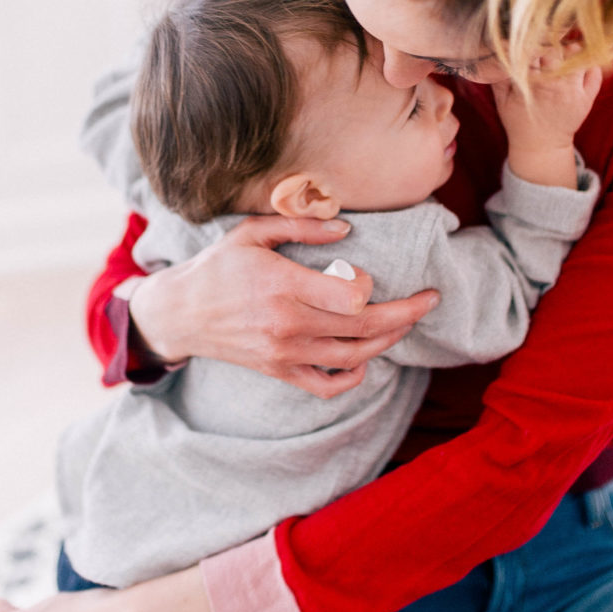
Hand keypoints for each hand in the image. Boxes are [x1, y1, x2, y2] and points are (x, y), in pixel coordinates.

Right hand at [128, 214, 437, 398]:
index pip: (350, 295)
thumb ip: (301, 226)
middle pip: (363, 326)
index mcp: (283, 285)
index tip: (368, 273)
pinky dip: (354, 376)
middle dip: (406, 313)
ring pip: (354, 356)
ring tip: (405, 322)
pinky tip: (365, 358)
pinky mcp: (281, 372)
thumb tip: (347, 230)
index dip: (370, 285)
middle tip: (430, 299)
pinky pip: (328, 385)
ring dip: (388, 340)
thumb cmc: (219, 267)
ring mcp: (286, 353)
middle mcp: (288, 324)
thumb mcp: (253, 232)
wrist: (182, 313)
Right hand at [491, 46, 601, 187]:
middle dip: (551, 42)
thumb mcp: (502, 100)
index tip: (528, 35)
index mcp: (531, 86)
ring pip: (577, 59)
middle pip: (556, 51)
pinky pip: (594, 73)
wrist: (542, 146)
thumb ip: (498, 76)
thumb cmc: (519, 120)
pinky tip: (579, 60)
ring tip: (564, 49)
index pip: (532, 52)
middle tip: (547, 39)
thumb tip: (498, 48)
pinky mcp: (587, 99)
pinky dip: (590, 63)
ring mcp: (574, 93)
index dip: (531, 41)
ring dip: (571, 50)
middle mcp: (554, 87)